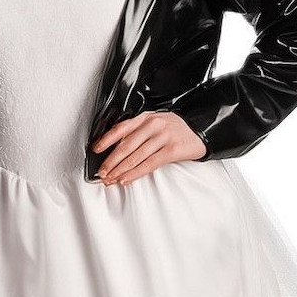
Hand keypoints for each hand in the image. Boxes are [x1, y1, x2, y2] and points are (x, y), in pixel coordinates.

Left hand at [91, 111, 206, 184]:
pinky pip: (149, 164)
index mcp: (146, 117)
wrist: (201, 131)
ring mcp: (162, 137)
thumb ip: (139, 131)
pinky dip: (135, 173)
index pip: (121, 128)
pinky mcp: (171, 150)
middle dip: (111, 161)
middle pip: (125, 145)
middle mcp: (153, 125)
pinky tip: (126, 179)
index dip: (106, 140)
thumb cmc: (175, 130)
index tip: (95, 150)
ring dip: (120, 170)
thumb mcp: (156, 123)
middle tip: (102, 172)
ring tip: (110, 179)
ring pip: (135, 157)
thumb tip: (117, 148)